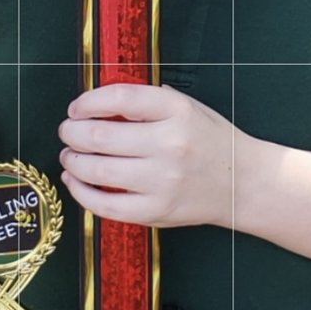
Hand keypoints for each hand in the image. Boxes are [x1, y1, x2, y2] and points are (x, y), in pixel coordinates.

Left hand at [57, 83, 239, 228]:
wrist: (244, 183)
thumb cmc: (210, 140)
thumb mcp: (187, 106)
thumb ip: (147, 101)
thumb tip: (96, 104)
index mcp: (177, 111)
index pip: (119, 98)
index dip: (88, 102)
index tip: (76, 108)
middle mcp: (169, 144)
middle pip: (100, 136)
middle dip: (72, 132)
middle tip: (66, 131)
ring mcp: (162, 181)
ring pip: (97, 170)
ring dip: (72, 160)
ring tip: (68, 155)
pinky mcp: (157, 212)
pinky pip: (106, 206)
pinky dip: (81, 193)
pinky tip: (75, 181)